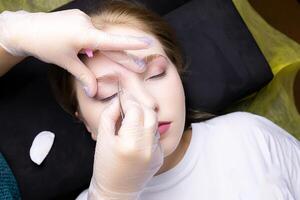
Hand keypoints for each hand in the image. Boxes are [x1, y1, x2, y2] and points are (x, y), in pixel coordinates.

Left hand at [0, 9, 151, 96]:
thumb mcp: (66, 63)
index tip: (147, 43)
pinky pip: (90, 29)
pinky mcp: (78, 16)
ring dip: (95, 47)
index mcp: (84, 35)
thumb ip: (84, 76)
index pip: (113, 41)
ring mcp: (82, 18)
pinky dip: (89, 40)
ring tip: (77, 52)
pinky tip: (75, 43)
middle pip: (110, 42)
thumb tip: (94, 92)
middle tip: (138, 67)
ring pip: (98, 36)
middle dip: (123, 55)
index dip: (131, 43)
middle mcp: (86, 23)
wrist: (25, 28)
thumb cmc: (45, 46)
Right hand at [88, 91, 163, 199]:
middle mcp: (148, 147)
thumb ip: (109, 115)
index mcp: (130, 142)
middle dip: (138, 105)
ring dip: (144, 117)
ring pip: (154, 123)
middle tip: (127, 103)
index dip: (128, 99)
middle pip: (150, 113)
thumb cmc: (105, 166)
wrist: (117, 191)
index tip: (122, 95)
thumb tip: (117, 100)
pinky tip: (136, 134)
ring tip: (131, 119)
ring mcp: (156, 152)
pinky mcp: (161, 156)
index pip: (135, 110)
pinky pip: (155, 135)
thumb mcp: (101, 139)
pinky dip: (147, 130)